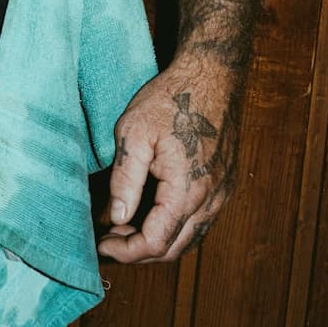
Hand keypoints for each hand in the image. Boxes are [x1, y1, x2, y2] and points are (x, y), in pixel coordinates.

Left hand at [98, 54, 239, 263]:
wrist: (211, 76)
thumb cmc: (170, 100)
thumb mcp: (134, 133)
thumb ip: (126, 179)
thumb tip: (116, 218)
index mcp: (186, 191)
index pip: (155, 242)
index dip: (126, 252)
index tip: (102, 245)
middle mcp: (210, 200)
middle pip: (174, 248)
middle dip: (139, 251)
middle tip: (110, 239)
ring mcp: (221, 194)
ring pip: (190, 238)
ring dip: (158, 241)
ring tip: (126, 227)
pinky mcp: (225, 185)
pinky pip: (201, 221)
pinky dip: (175, 228)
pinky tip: (154, 213)